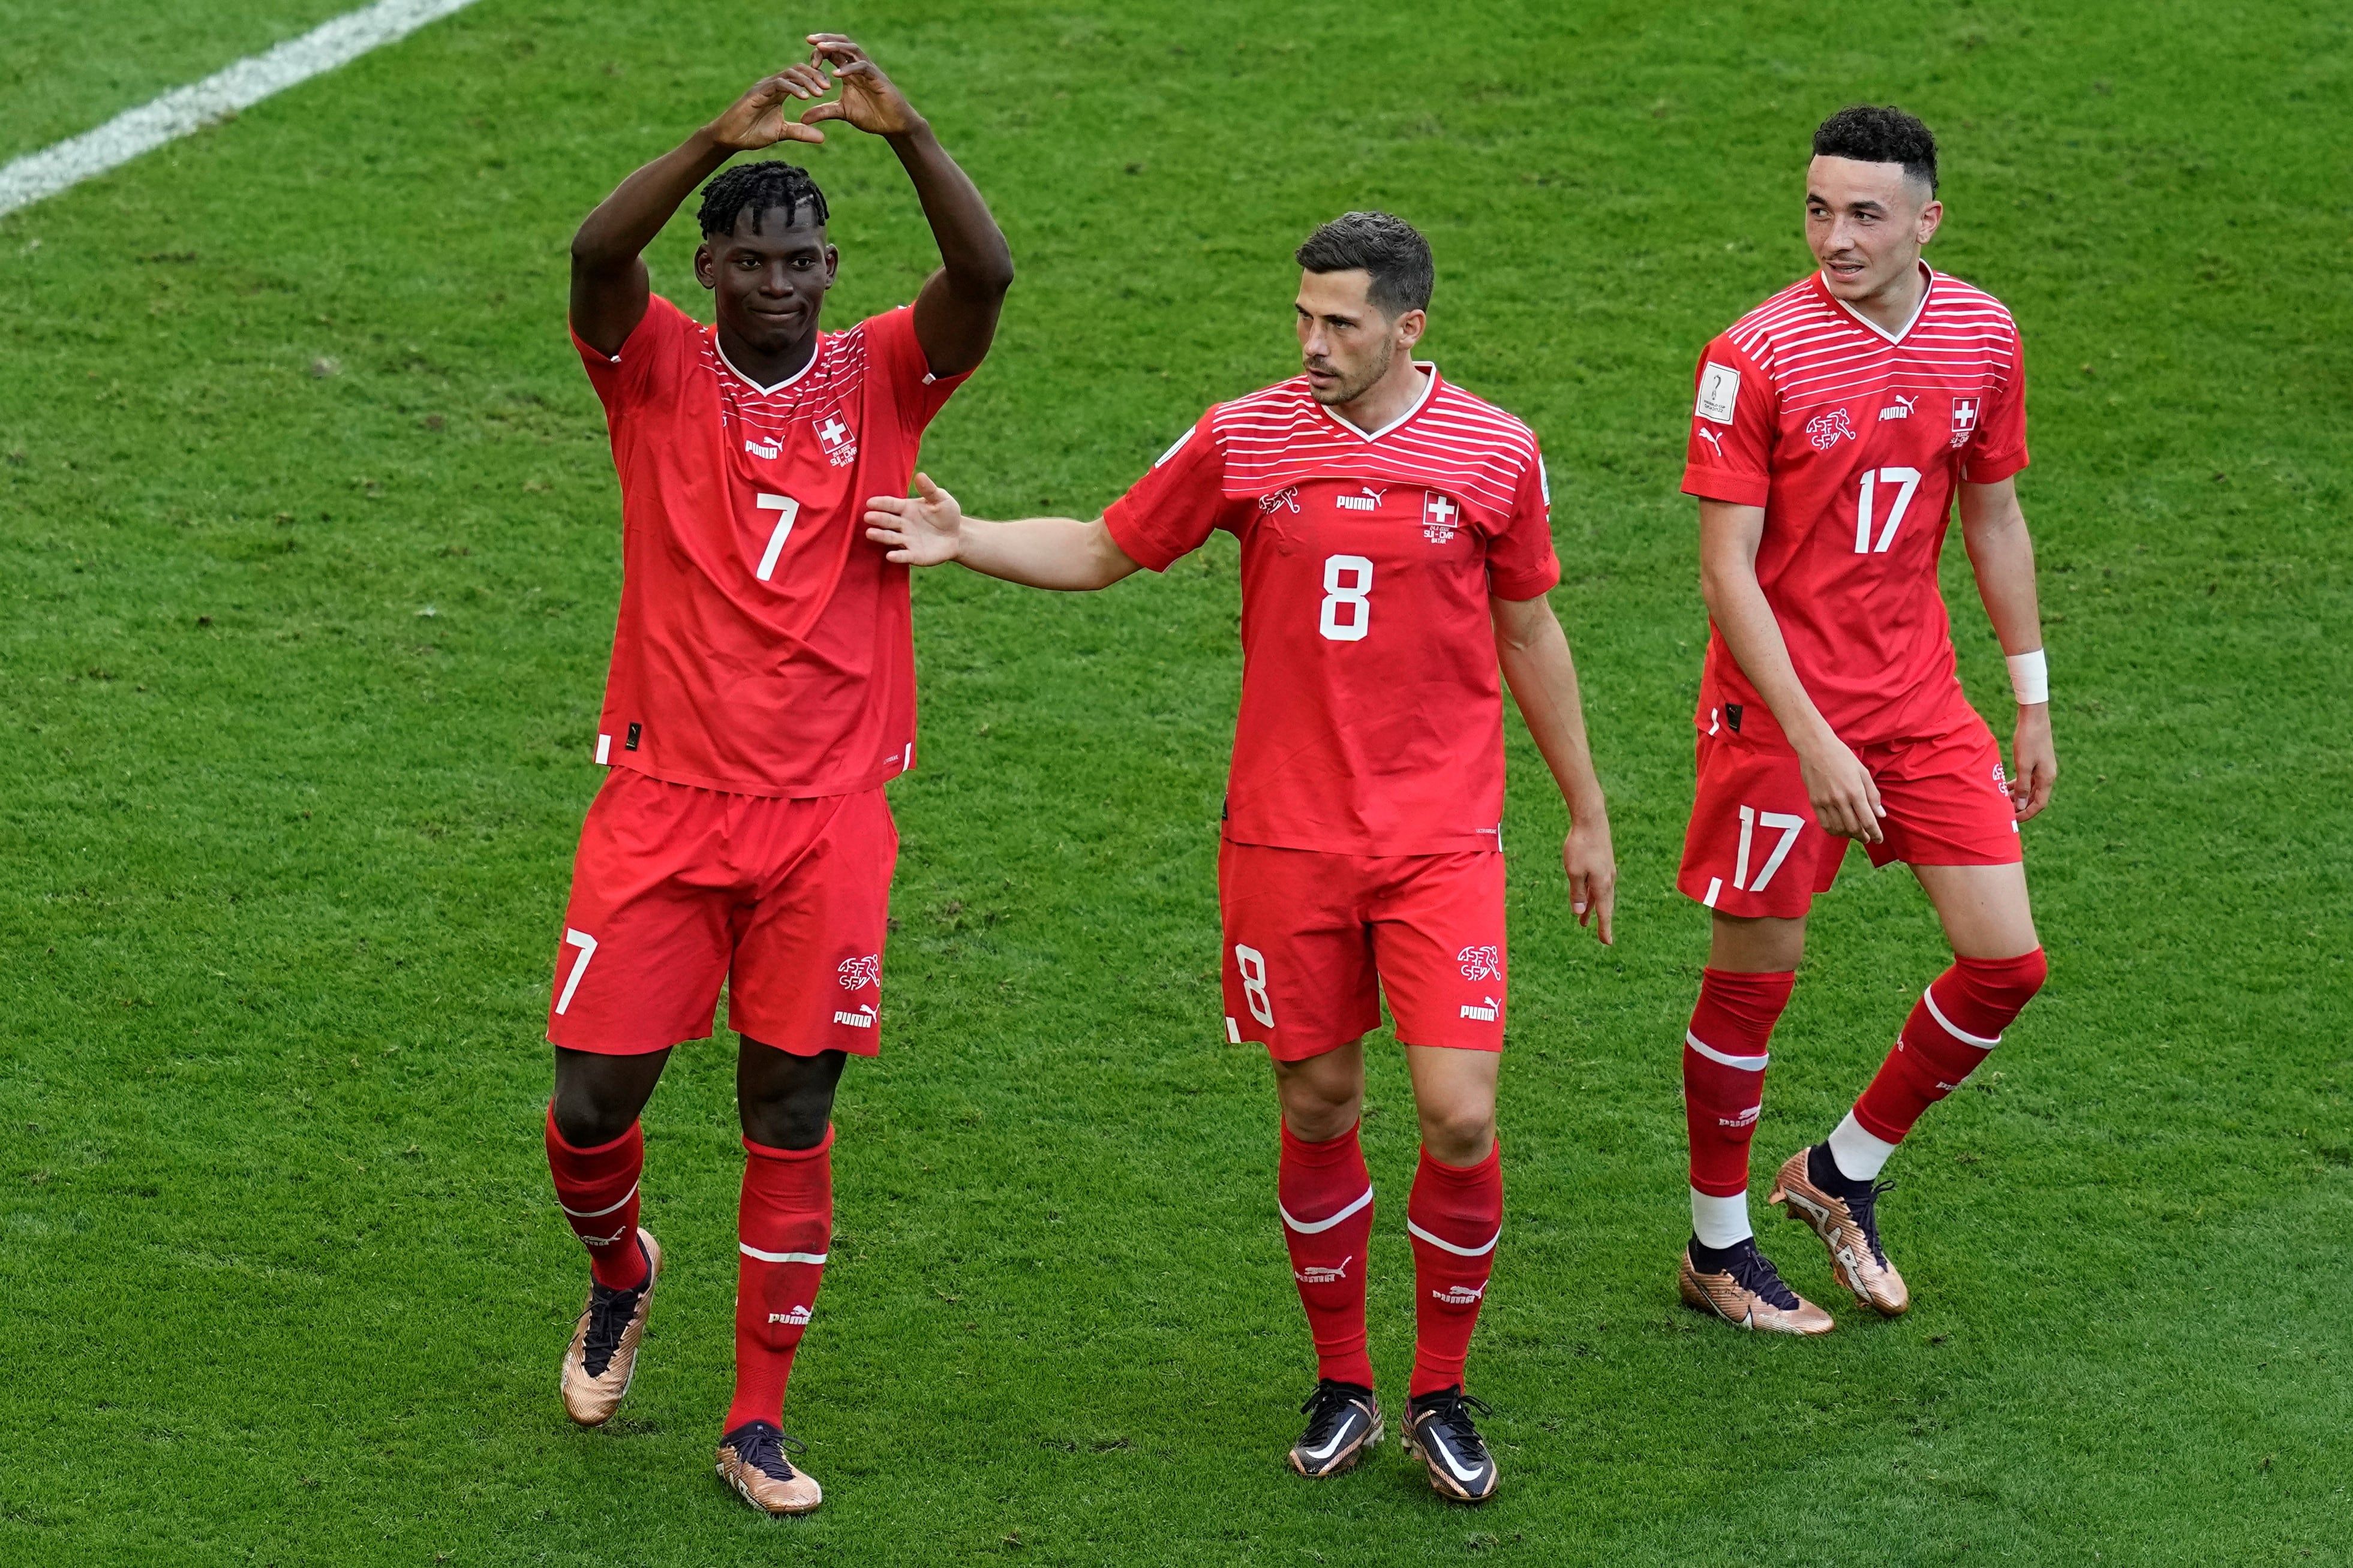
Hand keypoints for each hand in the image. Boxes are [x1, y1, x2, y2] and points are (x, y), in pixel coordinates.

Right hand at [706, 64, 834, 149]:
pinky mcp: (757, 92)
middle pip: (798, 70)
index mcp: (779, 91)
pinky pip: (778, 84)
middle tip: (829, 87)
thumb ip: (801, 132)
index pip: (800, 77)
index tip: (829, 89)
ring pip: (789, 74)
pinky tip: (805, 97)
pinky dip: (793, 89)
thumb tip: (823, 137)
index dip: (815, 79)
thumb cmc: (752, 133)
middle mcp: (773, 84)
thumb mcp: (782, 133)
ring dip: (807, 82)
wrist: (730, 138)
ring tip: (821, 93)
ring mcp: (764, 86)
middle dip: (815, 76)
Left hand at [799, 35, 925, 137]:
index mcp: (848, 71)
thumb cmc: (871, 115)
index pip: (832, 52)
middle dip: (825, 39)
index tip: (807, 60)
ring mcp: (869, 70)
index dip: (819, 52)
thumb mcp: (842, 112)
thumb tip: (802, 119)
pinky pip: (863, 67)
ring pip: (852, 49)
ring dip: (835, 47)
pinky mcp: (878, 78)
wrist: (893, 125)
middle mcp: (857, 66)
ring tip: (820, 48)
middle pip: (841, 43)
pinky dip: (849, 68)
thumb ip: (823, 112)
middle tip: (809, 39)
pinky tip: (836, 74)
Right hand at [863, 472, 964, 564]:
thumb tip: (920, 475)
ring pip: (891, 537)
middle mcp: (903, 524)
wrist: (957, 536)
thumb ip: (929, 490)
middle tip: (867, 517)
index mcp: (907, 508)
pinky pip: (904, 555)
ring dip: (881, 536)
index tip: (869, 502)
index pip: (891, 505)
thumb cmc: (947, 514)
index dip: (881, 503)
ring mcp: (907, 540)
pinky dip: (897, 556)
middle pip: (888, 521)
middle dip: (877, 519)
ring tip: (870, 533)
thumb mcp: (941, 499)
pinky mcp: (914, 555)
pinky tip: (889, 556)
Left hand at [1563, 817, 1616, 944]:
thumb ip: (1576, 892)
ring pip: (1599, 895)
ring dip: (1591, 907)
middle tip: (1597, 936)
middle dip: (1598, 920)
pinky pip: (1597, 884)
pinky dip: (1591, 894)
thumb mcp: (1574, 871)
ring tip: (1582, 920)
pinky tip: (1586, 896)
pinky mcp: (1602, 863)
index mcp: (1602, 885)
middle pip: (1603, 905)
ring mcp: (1606, 871)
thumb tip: (1577, 912)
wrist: (1591, 820)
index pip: (1604, 913)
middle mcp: (1608, 880)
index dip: (1604, 928)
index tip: (1606, 942)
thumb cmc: (1580, 846)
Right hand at [1797, 733, 1884, 841]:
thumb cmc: (1842, 757)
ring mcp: (1826, 802)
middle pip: (1854, 828)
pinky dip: (1834, 831)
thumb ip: (1873, 795)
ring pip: (1839, 828)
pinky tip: (1839, 830)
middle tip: (1867, 838)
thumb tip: (1881, 814)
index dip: (1875, 833)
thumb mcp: (1863, 772)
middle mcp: (1841, 799)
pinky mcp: (1814, 802)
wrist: (1815, 748)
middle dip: (1863, 836)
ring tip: (1854, 833)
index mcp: (1855, 791)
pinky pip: (1825, 824)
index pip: (1868, 820)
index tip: (1879, 839)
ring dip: (1849, 835)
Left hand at [2010, 704, 2056, 820]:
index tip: (2012, 820)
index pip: (2039, 804)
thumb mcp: (2023, 766)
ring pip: (2030, 789)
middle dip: (2021, 807)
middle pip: (2035, 798)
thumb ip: (2022, 786)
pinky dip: (2017, 785)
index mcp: (2047, 778)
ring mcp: (2042, 769)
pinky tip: (2005, 787)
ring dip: (2017, 796)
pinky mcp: (2036, 762)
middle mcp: (2047, 776)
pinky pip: (2027, 779)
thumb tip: (2021, 806)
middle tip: (2005, 813)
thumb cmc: (2028, 741)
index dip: (2026, 814)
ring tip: (2002, 801)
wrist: (2034, 719)